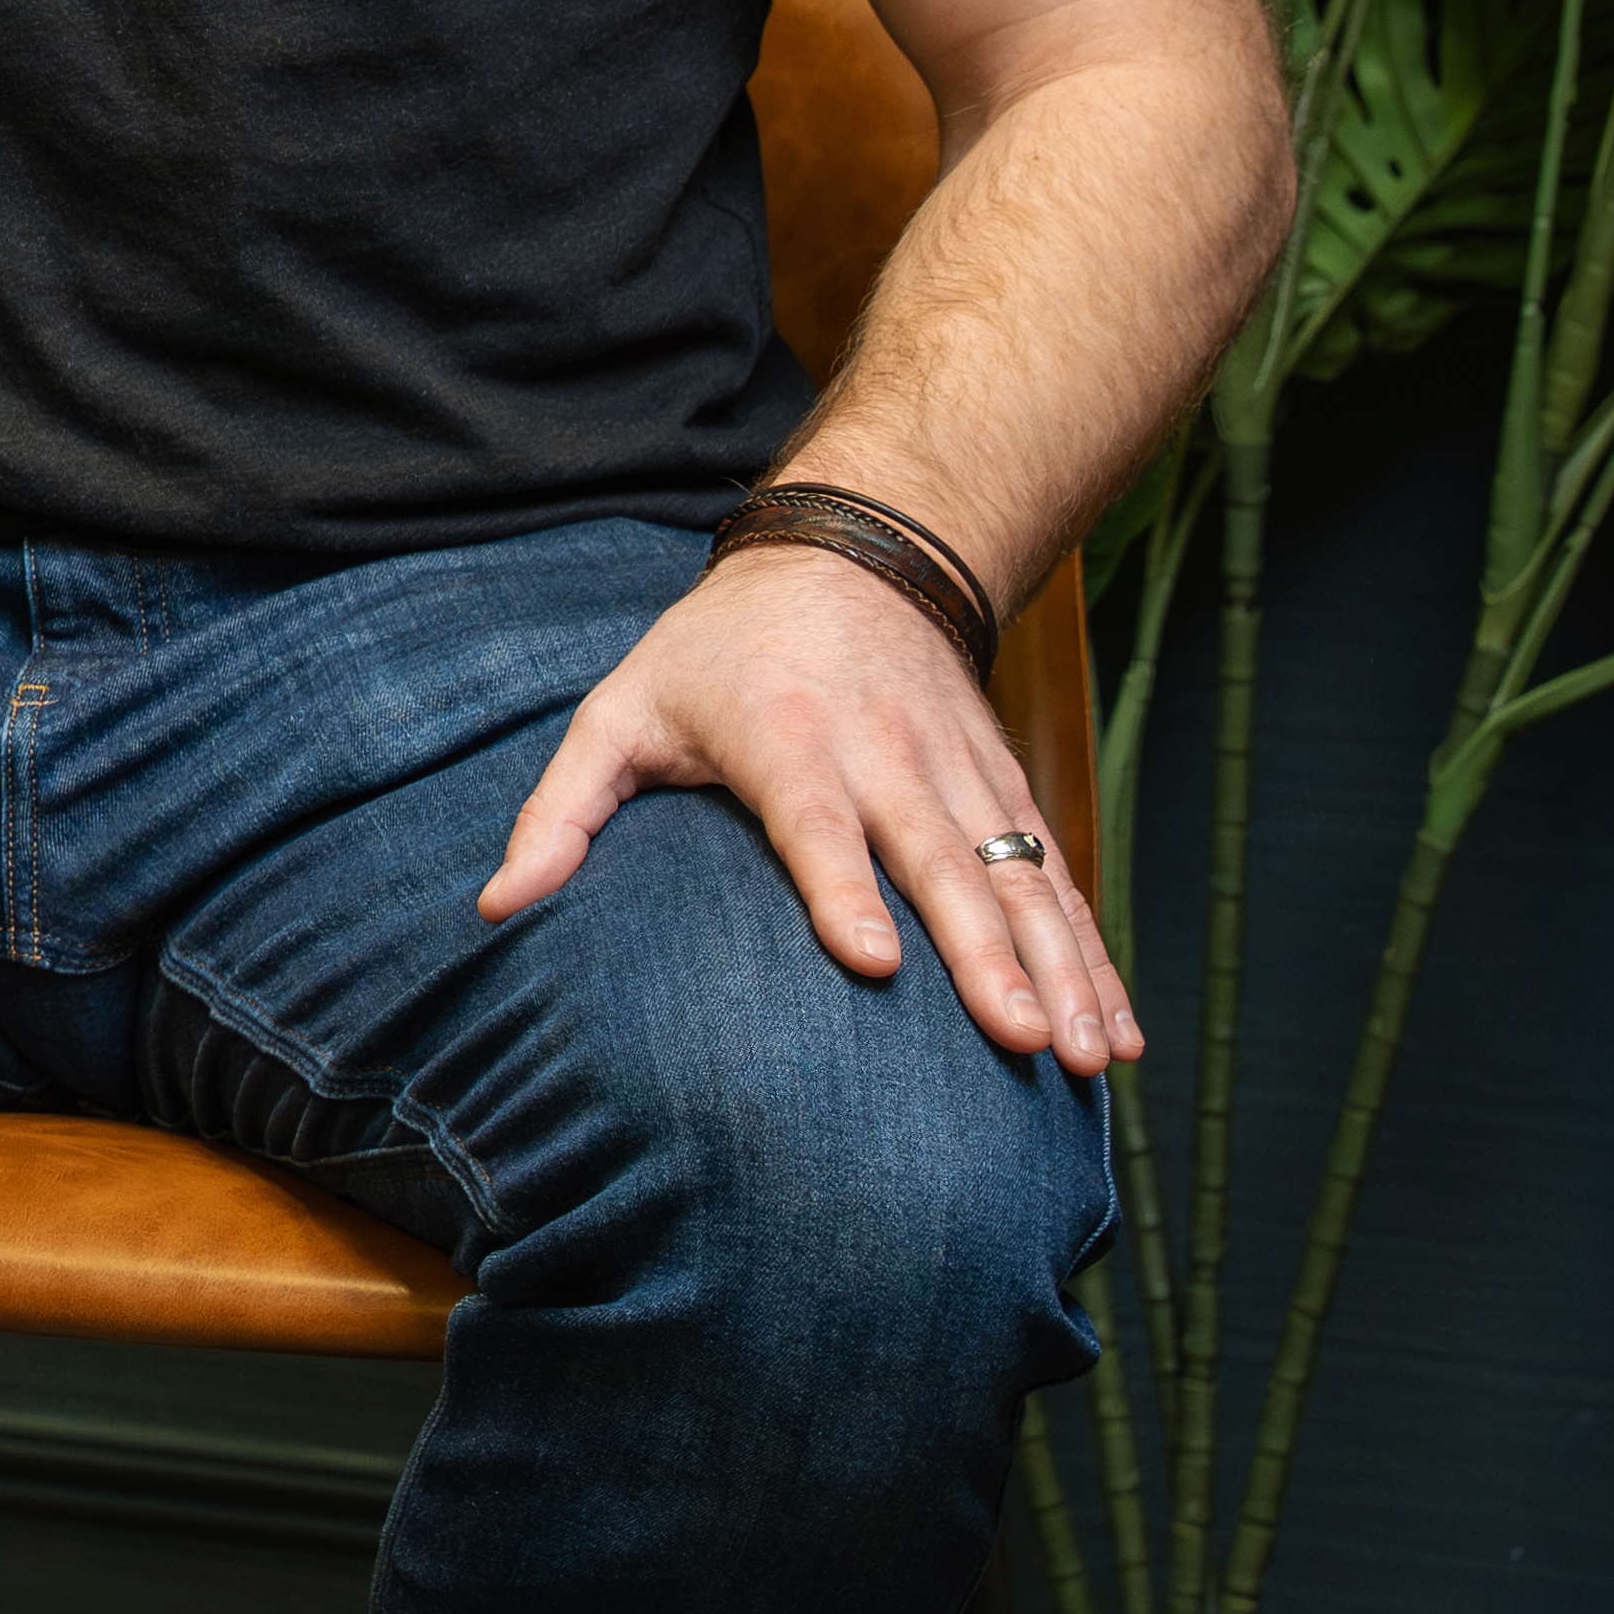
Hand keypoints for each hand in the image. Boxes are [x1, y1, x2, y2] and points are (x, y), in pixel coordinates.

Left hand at [475, 543, 1136, 1073]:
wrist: (850, 556)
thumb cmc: (711, 654)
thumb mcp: (620, 709)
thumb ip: (562, 809)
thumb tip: (497, 906)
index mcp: (785, 738)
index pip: (816, 824)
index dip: (844, 889)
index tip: (874, 961)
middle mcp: (885, 755)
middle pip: (941, 863)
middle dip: (986, 954)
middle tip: (1018, 1039)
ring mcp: (957, 773)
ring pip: (1020, 878)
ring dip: (1061, 967)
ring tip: (1086, 1057)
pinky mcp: (1002, 789)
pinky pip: (1055, 878)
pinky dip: (1092, 954)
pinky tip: (1116, 1032)